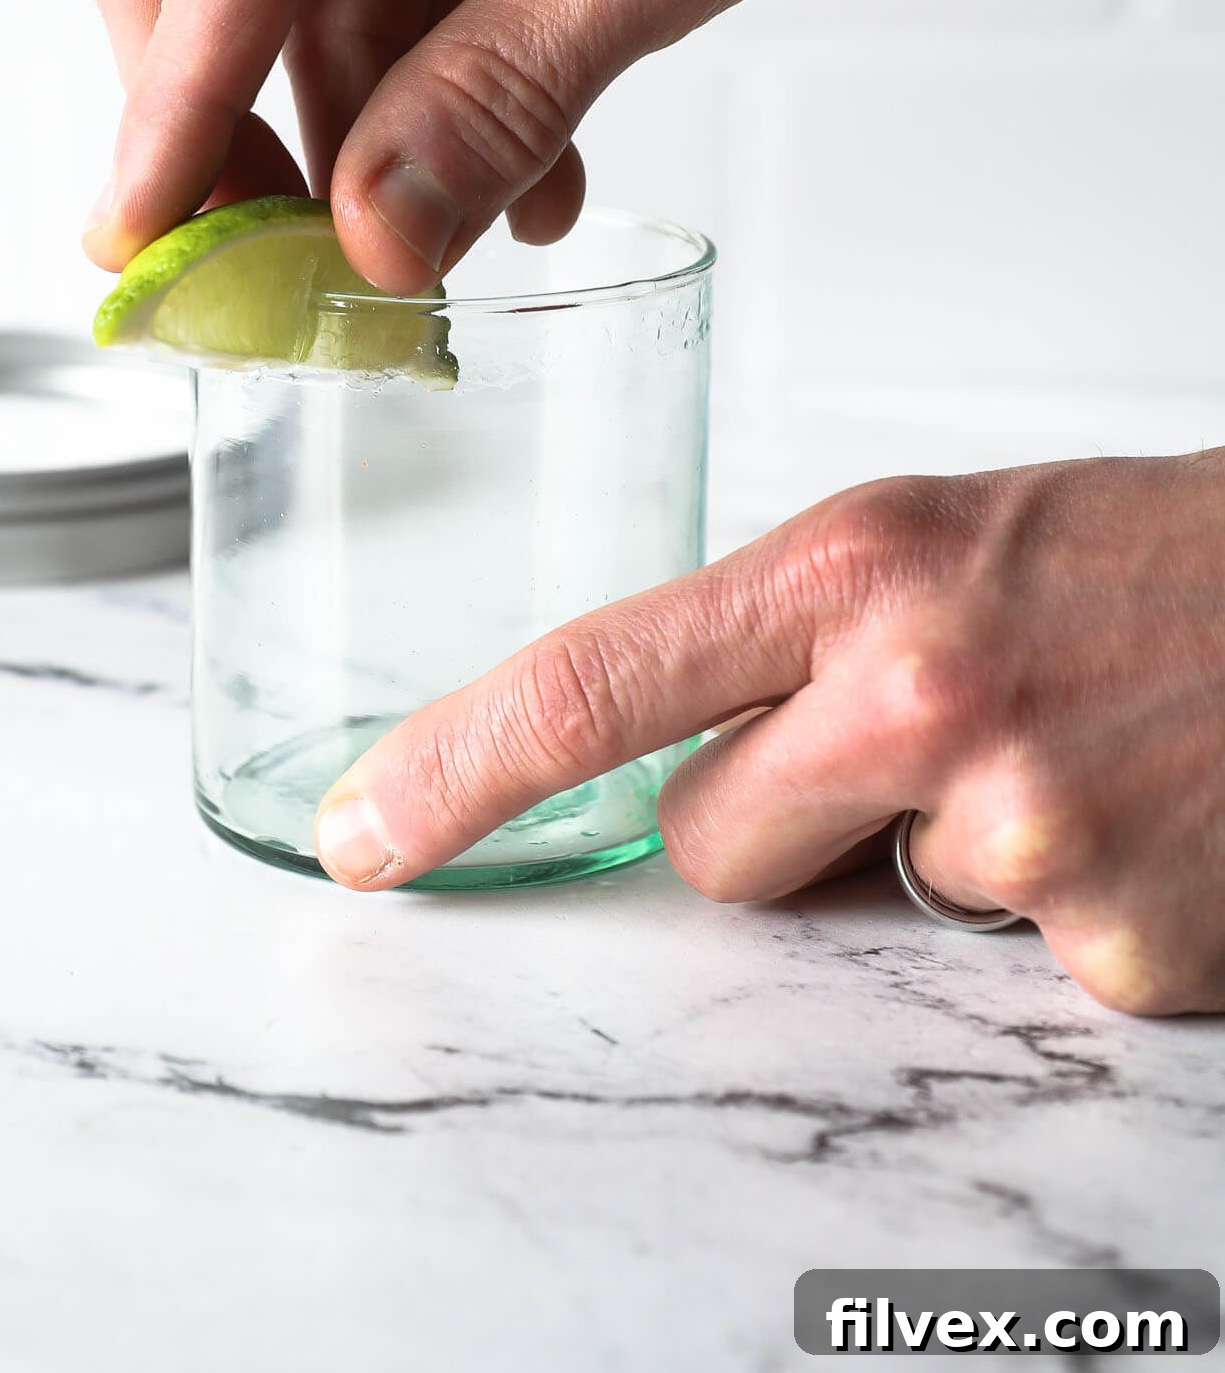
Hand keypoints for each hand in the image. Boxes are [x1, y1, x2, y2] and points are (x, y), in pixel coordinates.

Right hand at [81, 0, 990, 288]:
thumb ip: (501, 95)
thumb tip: (373, 237)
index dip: (173, 110)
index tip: (135, 247)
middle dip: (240, 123)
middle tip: (273, 266)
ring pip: (309, 6)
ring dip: (380, 137)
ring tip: (475, 240)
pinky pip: (396, 3)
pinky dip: (444, 101)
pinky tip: (529, 182)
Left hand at [312, 449, 1224, 1017]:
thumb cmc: (1143, 558)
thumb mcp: (938, 541)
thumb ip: (792, 641)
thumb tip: (680, 761)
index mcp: (858, 568)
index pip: (596, 680)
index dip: (456, 765)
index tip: (366, 827)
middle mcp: (920, 693)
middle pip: (706, 848)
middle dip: (774, 823)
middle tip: (920, 738)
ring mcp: (1022, 830)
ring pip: (858, 909)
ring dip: (926, 860)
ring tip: (1055, 755)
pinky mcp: (1113, 950)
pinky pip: (1001, 968)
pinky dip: (1050, 915)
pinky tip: (1132, 817)